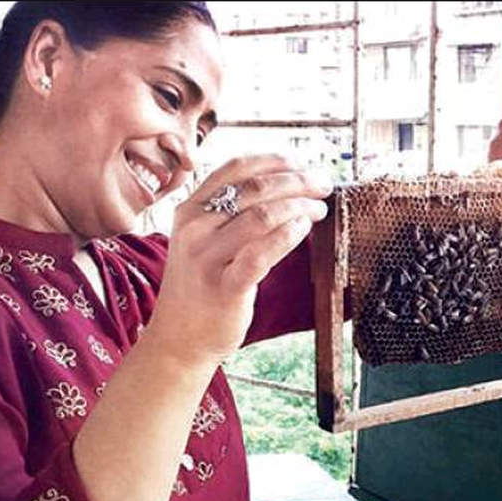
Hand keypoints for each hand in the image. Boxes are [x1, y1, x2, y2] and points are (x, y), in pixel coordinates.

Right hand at [144, 155, 330, 368]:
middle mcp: (194, 228)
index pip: (236, 168)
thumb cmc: (201, 287)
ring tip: (319, 208)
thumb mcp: (203, 240)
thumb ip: (230, 214)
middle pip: (254, 188)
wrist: (178, 339)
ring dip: (299, 206)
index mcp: (189, 210)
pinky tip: (304, 228)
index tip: (301, 165)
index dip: (274, 161)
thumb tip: (282, 186)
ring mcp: (207, 258)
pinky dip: (287, 235)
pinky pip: (261, 254)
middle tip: (323, 184)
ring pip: (261, 216)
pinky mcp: (224, 287)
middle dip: (297, 181)